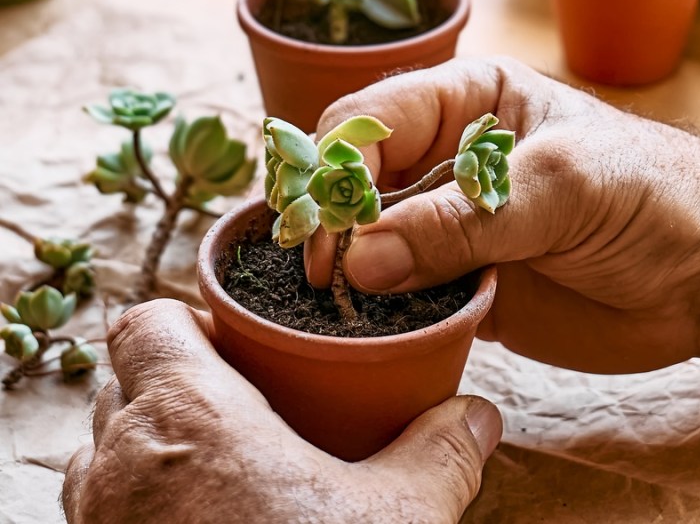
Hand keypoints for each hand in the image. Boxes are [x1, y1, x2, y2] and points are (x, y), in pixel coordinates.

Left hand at [62, 299, 501, 522]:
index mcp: (190, 414)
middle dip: (181, 378)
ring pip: (107, 442)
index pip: (147, 323)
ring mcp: (98, 517)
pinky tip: (201, 515)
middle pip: (131, 378)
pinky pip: (100, 501)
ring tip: (222, 458)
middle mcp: (122, 459)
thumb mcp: (399, 519)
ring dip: (152, 437)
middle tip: (245, 399)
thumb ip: (440, 454)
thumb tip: (477, 416)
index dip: (189, 321)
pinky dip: (138, 492)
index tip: (236, 343)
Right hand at [307, 56, 699, 380]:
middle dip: (334, 223)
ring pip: (370, 242)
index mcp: (465, 104)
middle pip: (356, 182)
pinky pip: (402, 293)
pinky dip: (384, 310)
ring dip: (352, 271)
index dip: (337, 168)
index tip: (333, 228)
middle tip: (327, 274)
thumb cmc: (650, 194)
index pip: (369, 121)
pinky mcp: (461, 281)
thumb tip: (365, 257)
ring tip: (337, 304)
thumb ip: (464, 219)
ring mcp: (449, 225)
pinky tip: (374, 326)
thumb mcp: (561, 187)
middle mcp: (445, 160)